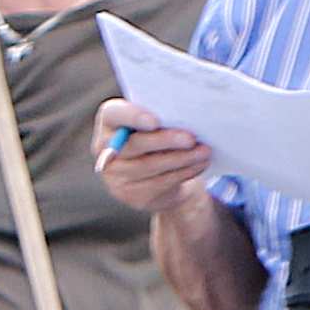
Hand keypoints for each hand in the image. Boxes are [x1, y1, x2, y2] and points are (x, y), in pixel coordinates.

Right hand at [93, 100, 216, 214]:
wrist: (153, 176)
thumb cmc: (156, 138)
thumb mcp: (155, 125)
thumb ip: (161, 117)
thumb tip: (188, 117)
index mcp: (109, 122)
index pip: (113, 114)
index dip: (132, 116)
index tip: (155, 121)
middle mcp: (105, 148)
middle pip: (135, 144)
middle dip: (166, 140)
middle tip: (191, 138)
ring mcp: (116, 175)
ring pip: (151, 166)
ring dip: (182, 158)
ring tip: (204, 151)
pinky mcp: (132, 194)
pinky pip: (161, 182)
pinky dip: (185, 172)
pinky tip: (200, 164)